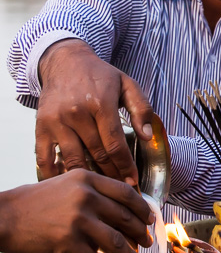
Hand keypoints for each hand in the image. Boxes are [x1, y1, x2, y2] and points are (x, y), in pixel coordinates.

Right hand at [0, 170, 154, 252]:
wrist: (3, 216)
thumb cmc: (33, 203)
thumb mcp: (66, 185)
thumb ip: (91, 192)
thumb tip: (118, 210)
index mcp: (88, 179)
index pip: (125, 192)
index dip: (141, 208)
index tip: (150, 219)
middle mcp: (86, 195)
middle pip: (125, 217)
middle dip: (140, 234)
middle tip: (148, 243)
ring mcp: (78, 216)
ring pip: (115, 241)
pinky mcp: (68, 238)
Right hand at [36, 39, 153, 183]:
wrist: (65, 62)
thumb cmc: (100, 76)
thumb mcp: (127, 84)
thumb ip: (142, 108)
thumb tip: (147, 136)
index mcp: (100, 103)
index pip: (115, 143)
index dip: (125, 165)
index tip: (133, 181)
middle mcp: (77, 113)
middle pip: (97, 154)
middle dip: (112, 175)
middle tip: (122, 189)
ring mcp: (56, 121)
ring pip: (74, 159)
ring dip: (89, 177)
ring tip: (102, 190)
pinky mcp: (41, 126)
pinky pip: (46, 157)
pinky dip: (56, 173)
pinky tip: (69, 183)